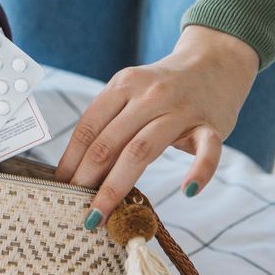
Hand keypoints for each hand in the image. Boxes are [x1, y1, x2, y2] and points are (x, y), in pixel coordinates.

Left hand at [56, 25, 259, 228]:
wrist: (215, 61)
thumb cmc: (162, 87)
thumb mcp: (131, 93)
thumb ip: (111, 123)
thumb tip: (78, 169)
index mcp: (122, 86)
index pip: (88, 129)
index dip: (70, 161)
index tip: (59, 188)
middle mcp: (149, 95)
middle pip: (109, 144)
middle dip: (87, 180)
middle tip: (76, 210)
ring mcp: (182, 109)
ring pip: (142, 150)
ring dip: (117, 186)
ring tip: (103, 214)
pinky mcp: (213, 124)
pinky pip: (208, 150)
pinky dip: (200, 170)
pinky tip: (187, 191)